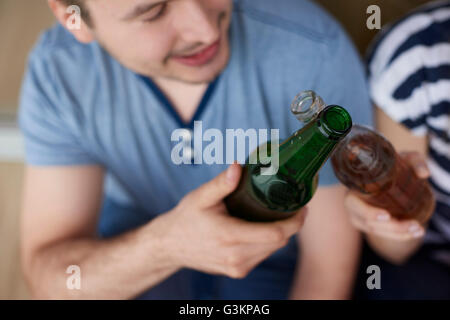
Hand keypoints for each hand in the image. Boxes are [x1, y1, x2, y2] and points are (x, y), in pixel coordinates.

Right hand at [153, 163, 307, 278]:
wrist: (170, 245)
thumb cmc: (186, 219)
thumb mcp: (201, 197)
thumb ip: (221, 183)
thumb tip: (239, 166)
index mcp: (230, 236)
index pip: (275, 234)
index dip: (295, 222)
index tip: (303, 208)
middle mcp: (236, 257)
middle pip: (278, 242)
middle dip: (291, 225)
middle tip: (294, 207)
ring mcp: (237, 267)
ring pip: (272, 250)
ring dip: (280, 234)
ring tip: (280, 215)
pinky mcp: (237, 271)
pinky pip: (262, 256)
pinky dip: (268, 242)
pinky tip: (263, 228)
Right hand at [344, 152, 429, 240]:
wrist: (388, 175)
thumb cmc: (393, 166)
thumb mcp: (404, 159)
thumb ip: (414, 161)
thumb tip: (423, 173)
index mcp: (353, 188)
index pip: (355, 204)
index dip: (369, 212)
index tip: (387, 215)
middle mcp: (352, 205)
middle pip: (369, 222)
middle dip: (393, 227)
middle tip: (414, 225)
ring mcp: (359, 217)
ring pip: (377, 231)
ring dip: (399, 233)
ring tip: (419, 229)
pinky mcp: (368, 224)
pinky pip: (382, 234)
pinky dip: (399, 236)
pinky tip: (414, 233)